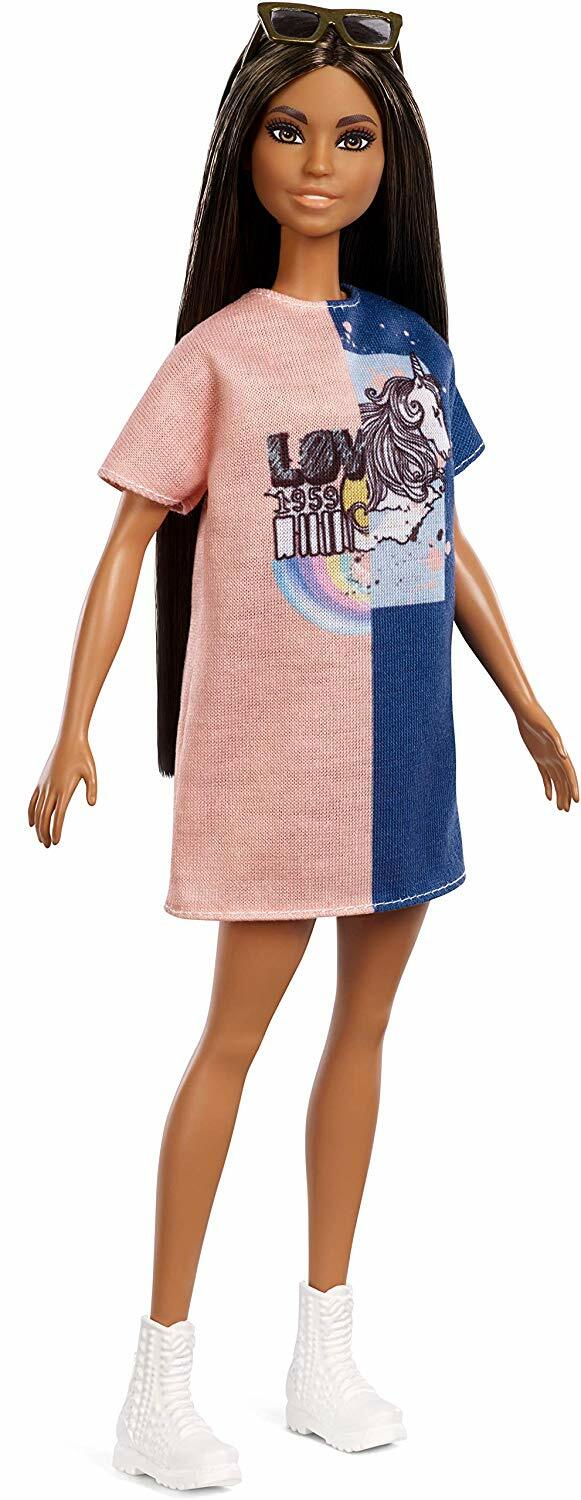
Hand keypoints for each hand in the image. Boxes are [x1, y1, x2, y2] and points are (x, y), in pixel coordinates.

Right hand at [28, 732, 96, 846]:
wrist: (69, 739)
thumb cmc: (83, 755)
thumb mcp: (92, 772)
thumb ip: (93, 789)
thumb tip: (92, 804)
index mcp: (64, 788)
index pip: (58, 815)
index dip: (56, 830)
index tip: (56, 842)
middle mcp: (52, 788)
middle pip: (44, 816)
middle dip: (45, 832)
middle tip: (48, 846)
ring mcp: (44, 785)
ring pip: (37, 810)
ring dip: (38, 826)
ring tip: (41, 839)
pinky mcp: (41, 781)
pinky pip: (33, 800)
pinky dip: (31, 812)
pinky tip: (31, 823)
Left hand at [516, 703, 578, 810]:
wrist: (527, 713)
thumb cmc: (538, 718)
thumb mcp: (546, 728)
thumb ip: (556, 741)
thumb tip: (564, 755)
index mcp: (560, 753)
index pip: (570, 775)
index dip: (574, 787)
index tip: (576, 800)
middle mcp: (557, 757)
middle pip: (564, 781)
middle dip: (566, 795)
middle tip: (566, 810)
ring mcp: (548, 758)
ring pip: (556, 780)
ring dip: (559, 793)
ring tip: (560, 808)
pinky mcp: (539, 758)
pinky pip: (545, 776)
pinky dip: (547, 786)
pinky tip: (548, 797)